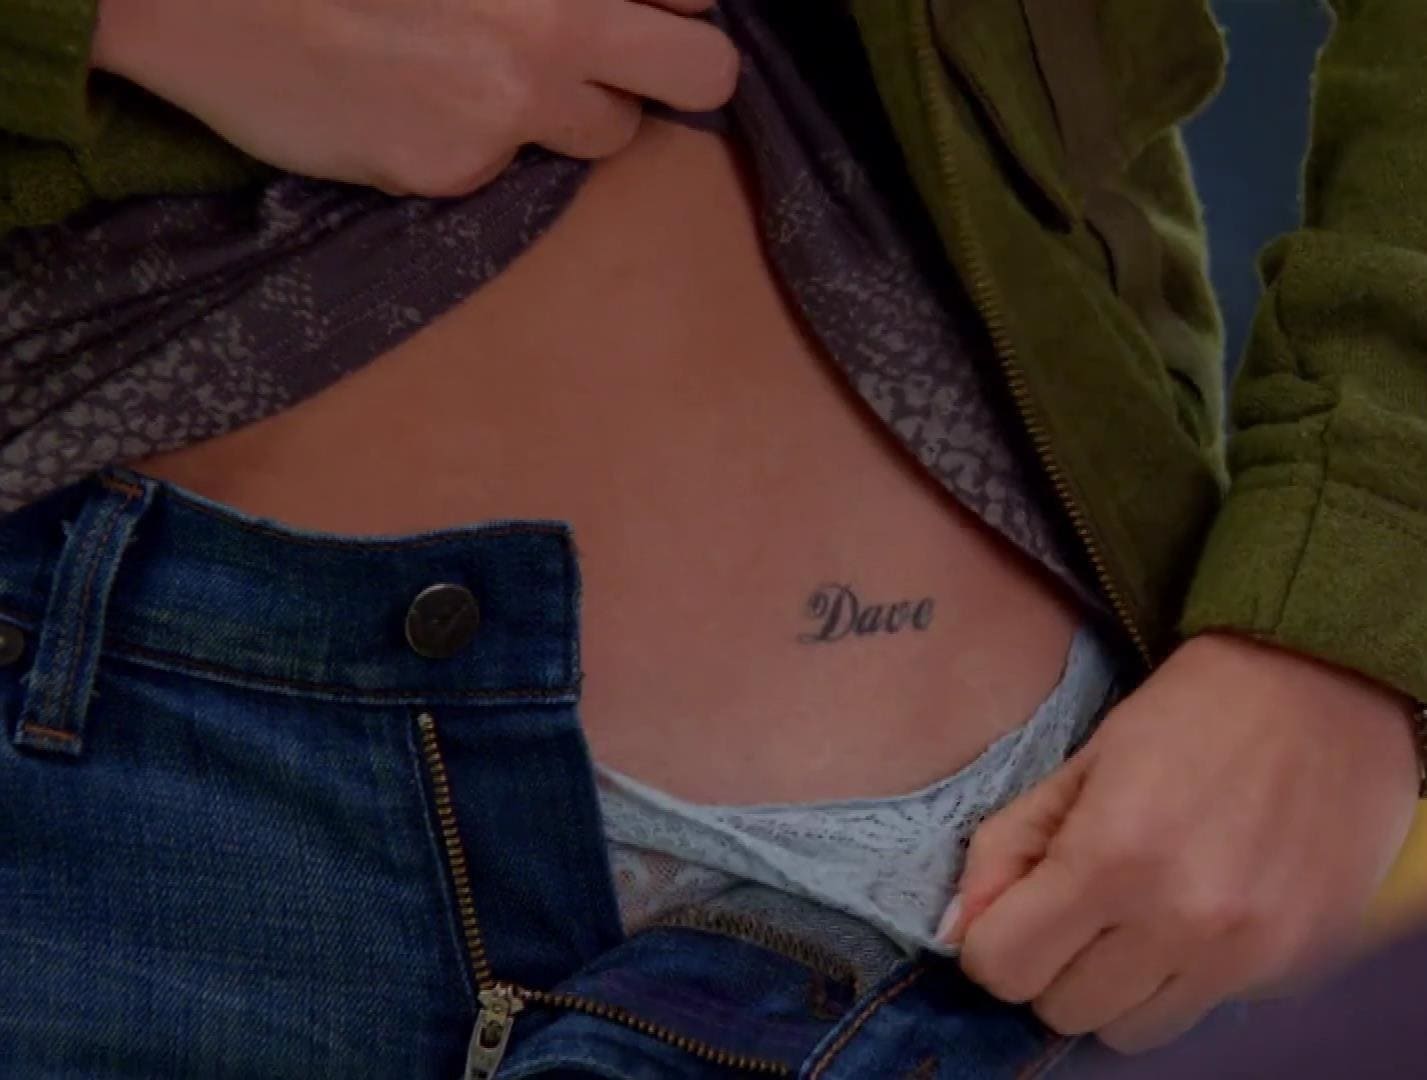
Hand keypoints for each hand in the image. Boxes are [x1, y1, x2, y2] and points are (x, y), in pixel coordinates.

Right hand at [91, 0, 738, 194]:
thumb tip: (627, 6)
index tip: (650, 12)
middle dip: (679, 73)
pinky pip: (510, 169)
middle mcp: (556, 26)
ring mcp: (511, 108)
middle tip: (629, 66)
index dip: (674, 7)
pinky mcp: (457, 169)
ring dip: (575, 114)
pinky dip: (477, 143)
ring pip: (607, 135)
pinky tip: (414, 101)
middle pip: (704, 76)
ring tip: (490, 75)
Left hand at [942, 632, 1419, 1052]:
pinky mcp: (1292, 966)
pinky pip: (1201, 1009)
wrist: (1321, 695)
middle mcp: (1181, 922)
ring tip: (1135, 914)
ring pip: (1131, 1030)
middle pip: (1064, 1010)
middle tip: (1075, 908)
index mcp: (1112, 858)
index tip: (1010, 914)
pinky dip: (1181, 976)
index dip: (992, 944)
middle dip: (1051, 965)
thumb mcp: (1078, 765)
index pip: (1006, 968)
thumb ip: (1006, 847)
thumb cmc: (1186, 716)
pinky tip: (1197, 910)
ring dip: (1114, 985)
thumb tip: (957, 928)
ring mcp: (1244, 954)